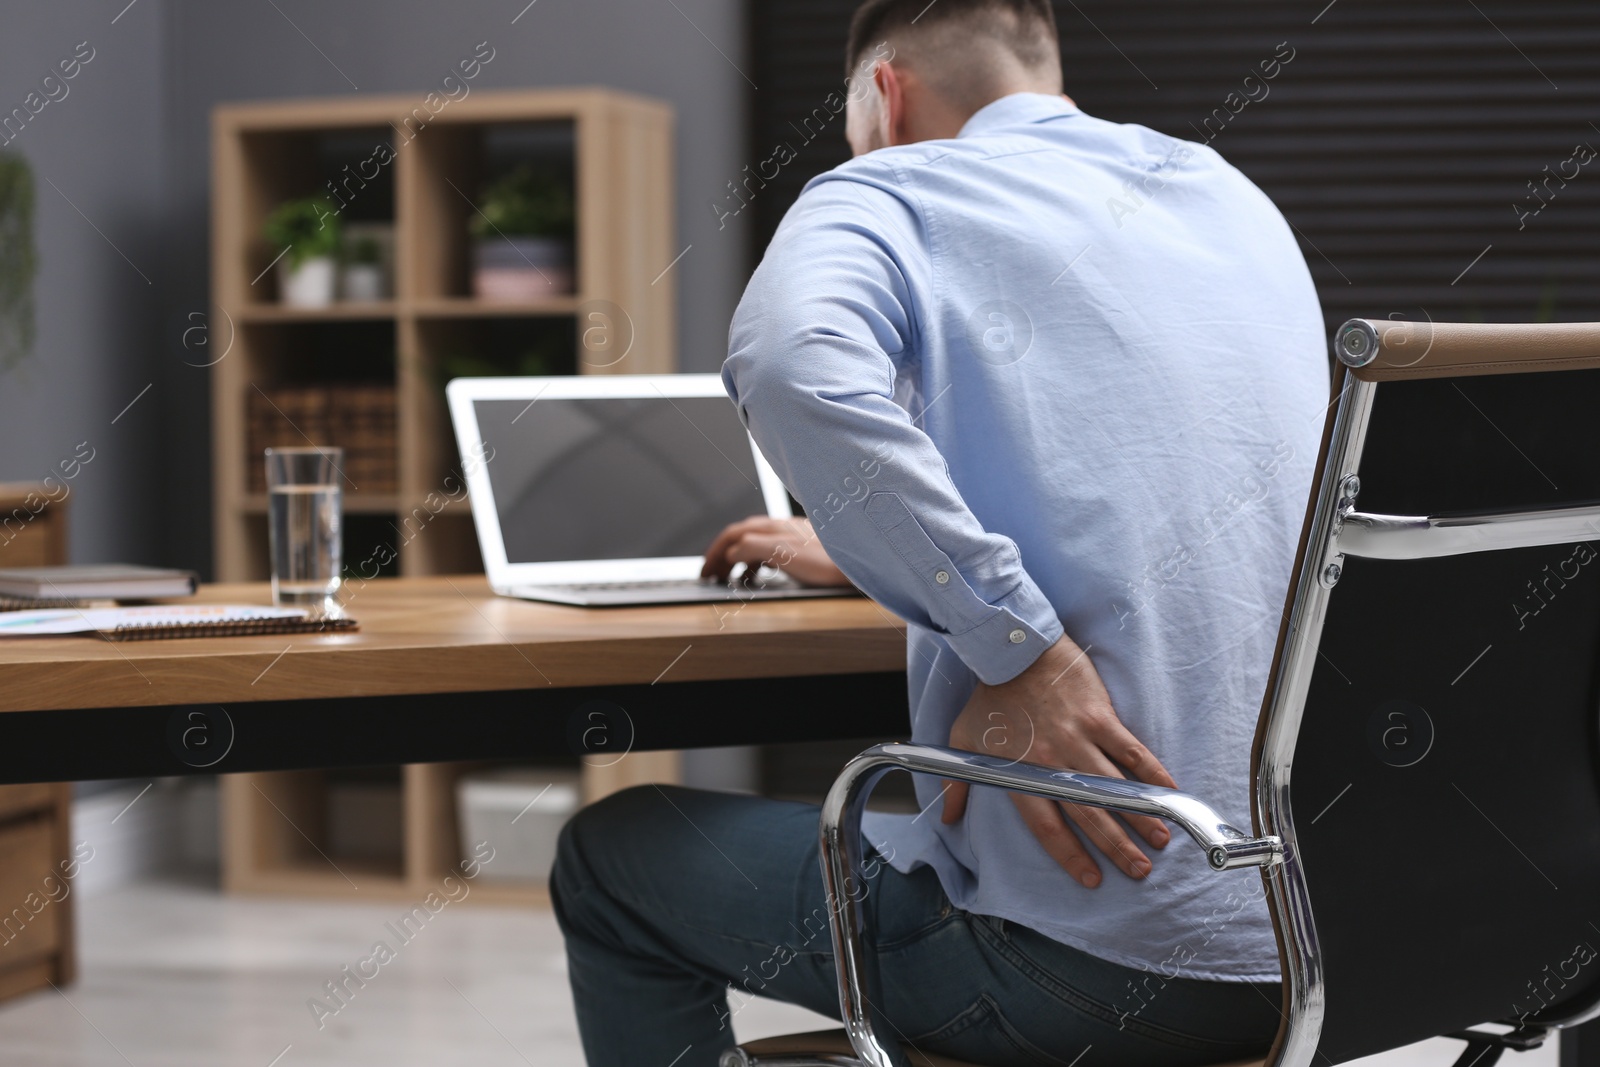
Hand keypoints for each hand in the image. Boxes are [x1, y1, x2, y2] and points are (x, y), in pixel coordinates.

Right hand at [700, 516, 852, 588]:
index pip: (731, 535)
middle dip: (722, 556)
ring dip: (738, 561)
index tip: (705, 571)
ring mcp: (790, 535)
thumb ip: (753, 549)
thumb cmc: (829, 560)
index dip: (714, 553)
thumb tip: (730, 552)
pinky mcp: (802, 546)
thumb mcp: (784, 553)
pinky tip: (762, 575)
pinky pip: (769, 552)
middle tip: (711, 575)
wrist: (863, 558)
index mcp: (770, 528)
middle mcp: (778, 528)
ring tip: (731, 579)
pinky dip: (756, 564)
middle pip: (739, 538)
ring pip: (754, 545)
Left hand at [940, 635, 1176, 887]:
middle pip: (1089, 814)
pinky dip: (1152, 771)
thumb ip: (957, 785)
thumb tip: (949, 819)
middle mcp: (1053, 764)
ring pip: (1115, 787)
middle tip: (1139, 871)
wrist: (1013, 649)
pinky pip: (1131, 750)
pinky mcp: (1100, 717)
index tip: (1092, 879)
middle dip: (1116, 847)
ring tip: (1161, 839)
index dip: (1071, 856)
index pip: (1048, 827)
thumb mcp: (961, 741)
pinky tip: (1170, 790)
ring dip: (1141, 815)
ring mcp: (1079, 740)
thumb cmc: (988, 696)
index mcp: (1021, 775)